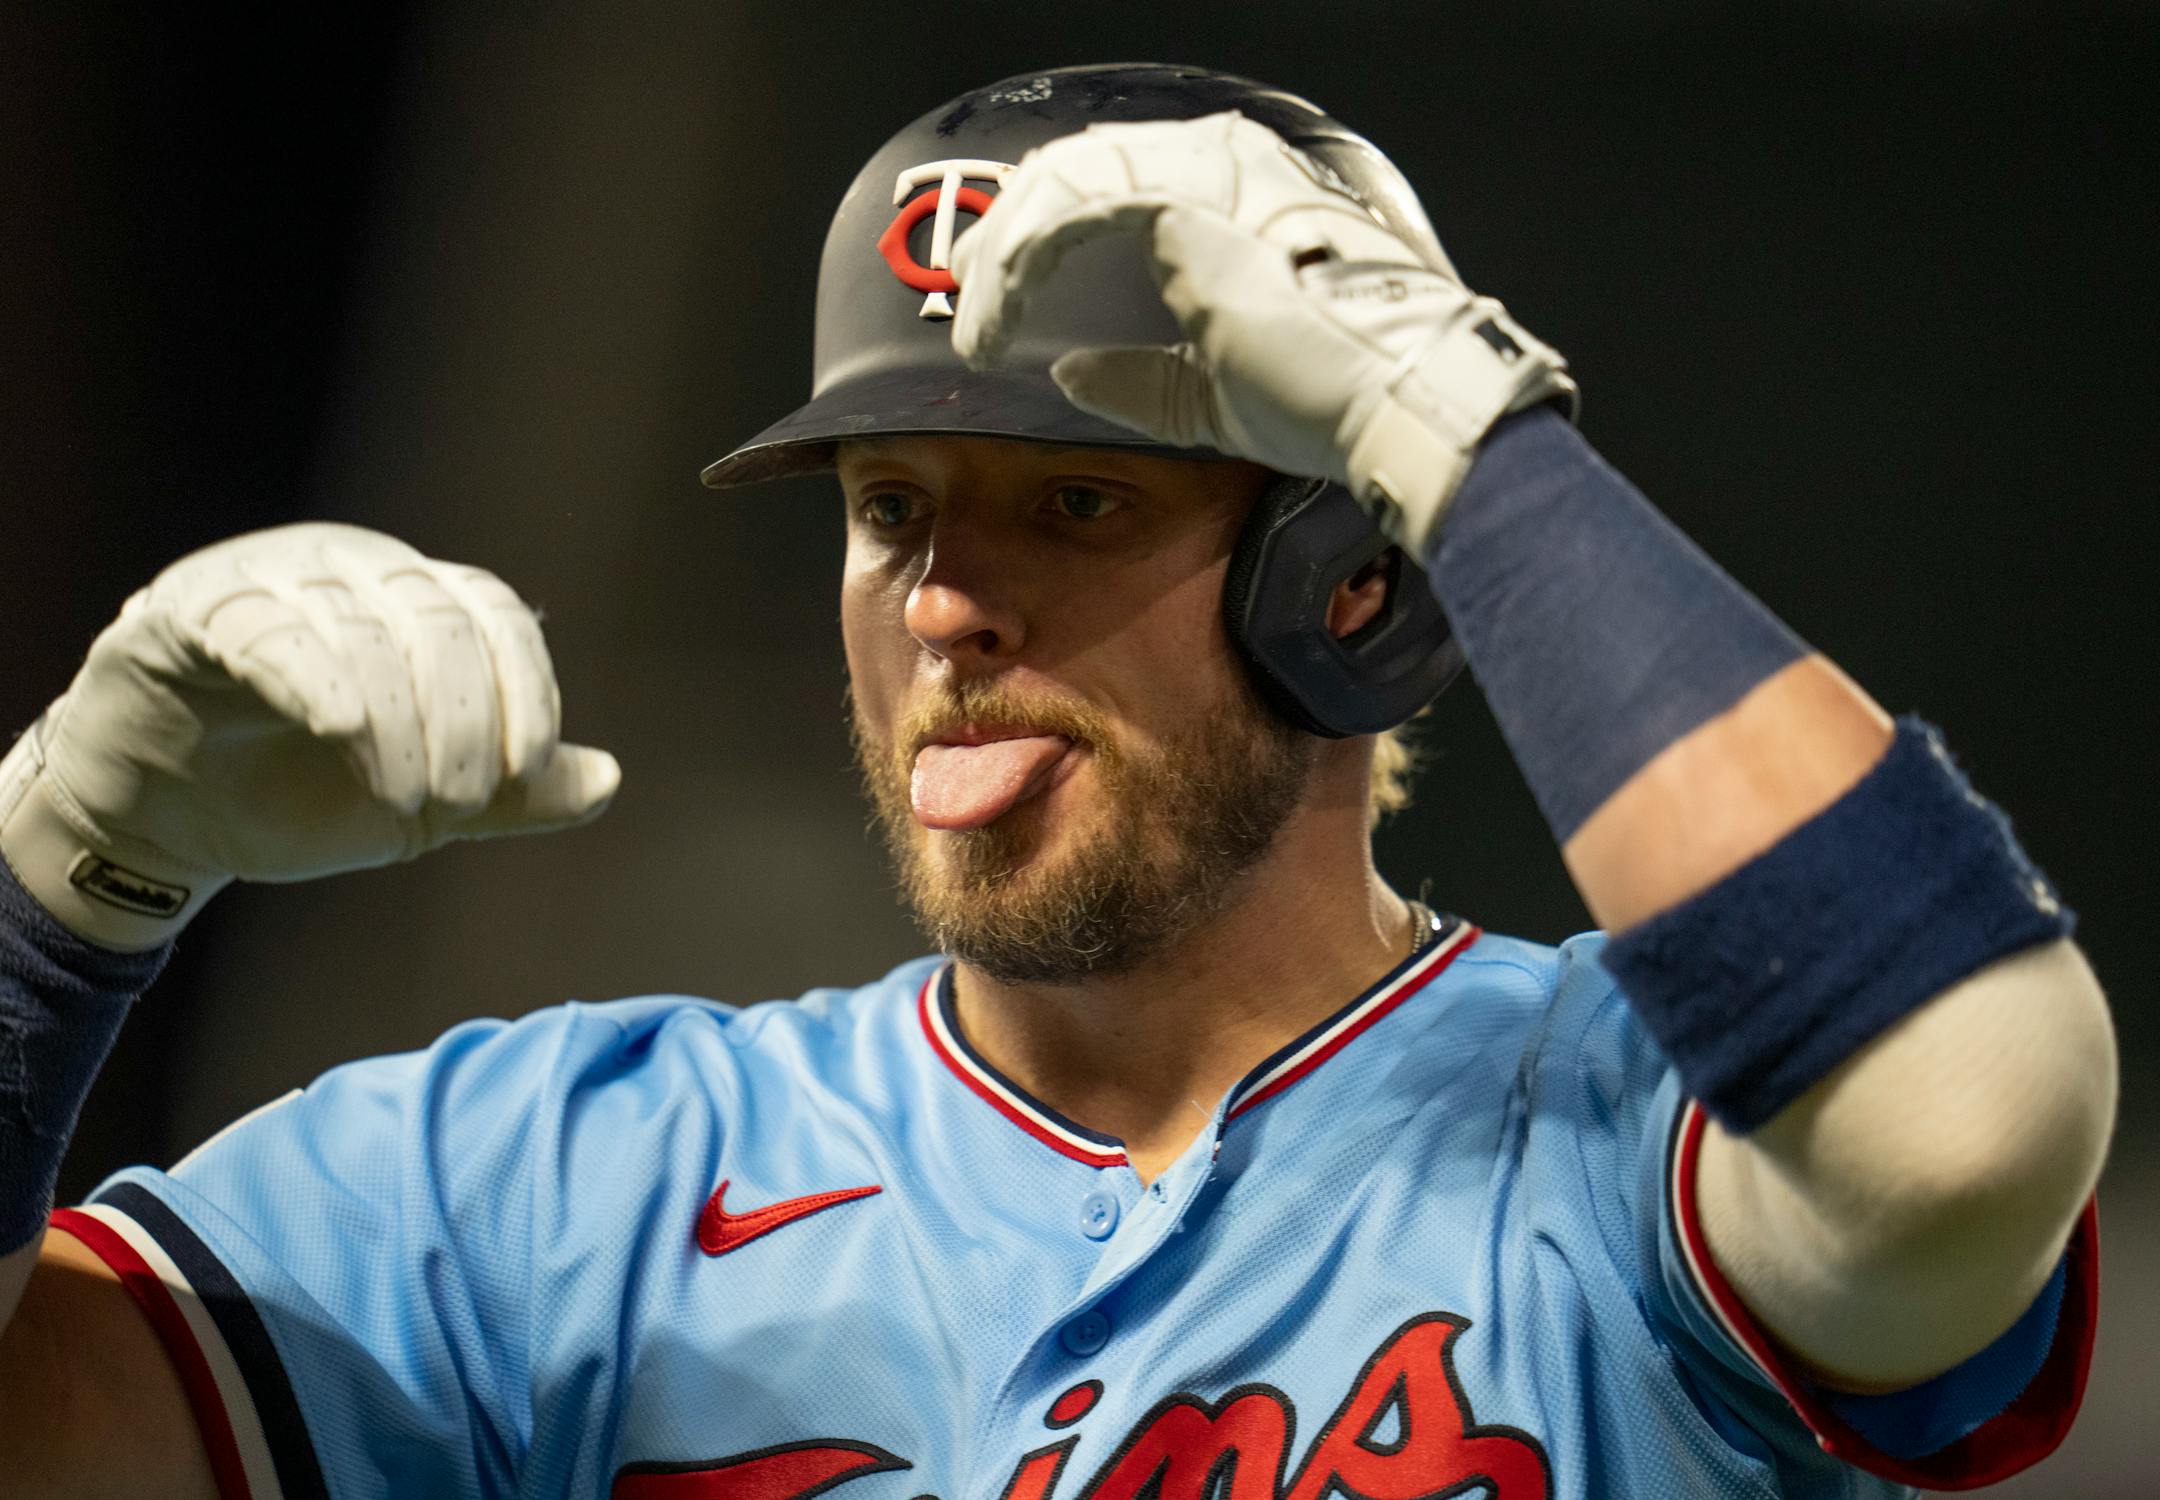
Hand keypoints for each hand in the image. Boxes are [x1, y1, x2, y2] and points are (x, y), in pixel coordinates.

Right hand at [0, 523, 620, 949]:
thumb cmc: (301, 795)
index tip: (526, 770)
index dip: (524, 689)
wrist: (172, 823)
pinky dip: (314, 675)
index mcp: (416, 598)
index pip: (494, 615)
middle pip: (437, 622)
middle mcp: (350, 568)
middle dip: (463, 722)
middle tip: (457, 805)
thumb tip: (608, 780)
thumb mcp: (423, 803)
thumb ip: (511, 793)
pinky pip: (263, 628)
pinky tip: (343, 727)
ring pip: (360, 630)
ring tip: (406, 803)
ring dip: (398, 722)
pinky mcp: (190, 610)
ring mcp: (267, 579)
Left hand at [949, 110, 1576, 556]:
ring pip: (1067, 177)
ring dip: (1009, 250)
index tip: (998, 301)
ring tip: (978, 311)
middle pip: (1080, 169)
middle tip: (971, 295)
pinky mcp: (1188, 199)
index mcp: (1235, 195)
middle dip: (1011, 233)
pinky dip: (1024, 261)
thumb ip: (1138, 376)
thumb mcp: (1208, 391)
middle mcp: (1222, 164)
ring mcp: (1207, 171)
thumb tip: (1069, 373)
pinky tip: (1000, 309)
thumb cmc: (1326, 394)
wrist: (1388, 399)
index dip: (1042, 238)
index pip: (1111, 187)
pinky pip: (1073, 206)